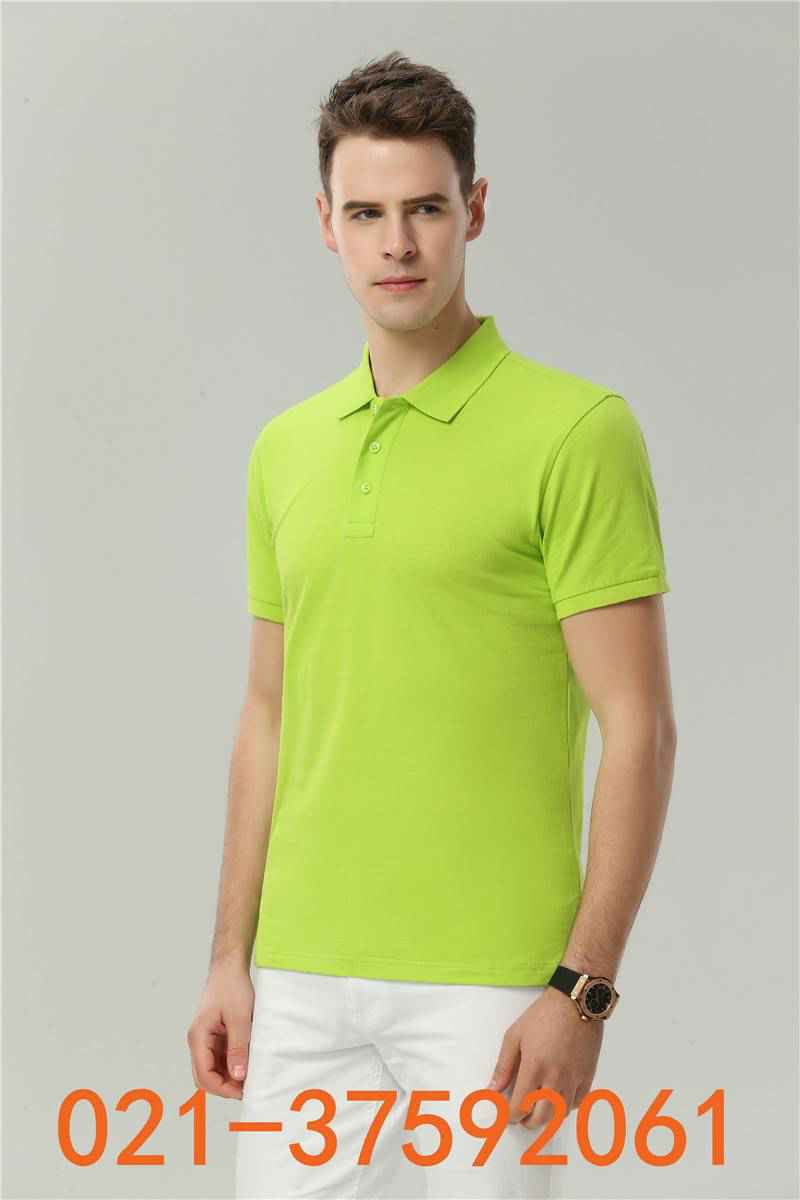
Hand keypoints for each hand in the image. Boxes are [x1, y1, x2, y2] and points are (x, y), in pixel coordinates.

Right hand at [187, 959, 253, 1099]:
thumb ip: (238, 1048)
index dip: (222, 1088)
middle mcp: (198, 1041)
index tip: (243, 1091)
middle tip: (248, 1087)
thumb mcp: (239, 1018)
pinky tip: (247, 1063)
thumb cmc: (231, 987)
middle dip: (225, 1086)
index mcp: (198, 1037)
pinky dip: (232, 1065)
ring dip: (229, 1076)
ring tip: (251, 1076)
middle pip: (205, 1076)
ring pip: (213, 1069)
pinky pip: (220, 1058)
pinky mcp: (215, 1037)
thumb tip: (238, 1076)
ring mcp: (205, 1040)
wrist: (229, 968)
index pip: (204, 1075)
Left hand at [485, 986, 603, 1130]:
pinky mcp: (588, 1077)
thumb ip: (503, 1066)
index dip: (510, 1115)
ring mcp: (574, 1080)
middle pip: (541, 1118)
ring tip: (537, 1108)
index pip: (520, 1107)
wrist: (576, 1003)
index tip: (505, 1113)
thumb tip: (493, 1090)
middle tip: (520, 1114)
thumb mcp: (514, 1035)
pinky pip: (577, 1104)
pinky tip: (557, 1098)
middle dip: (527, 1121)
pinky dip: (565, 1107)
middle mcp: (555, 1079)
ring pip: (560, 1115)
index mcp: (534, 1068)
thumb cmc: (543, 1016)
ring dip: (546, 1116)